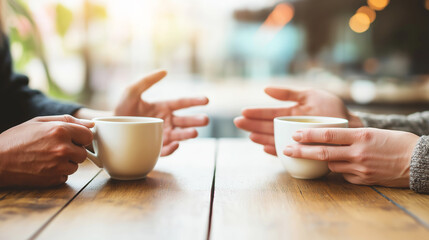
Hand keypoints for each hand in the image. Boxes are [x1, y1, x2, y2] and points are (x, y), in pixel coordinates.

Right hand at [0, 115, 93, 187]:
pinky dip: (58, 172)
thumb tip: (91, 124)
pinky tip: (43, 166)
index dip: (80, 137)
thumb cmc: (17, 139)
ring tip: (47, 157)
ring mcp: (59, 166)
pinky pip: (65, 176)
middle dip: (73, 150)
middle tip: (55, 148)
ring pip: (76, 165)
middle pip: (84, 152)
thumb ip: (67, 120)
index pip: (88, 135)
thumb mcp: (39, 122)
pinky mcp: (54, 179)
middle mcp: (63, 149)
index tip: (72, 138)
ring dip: (66, 162)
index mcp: (61, 130)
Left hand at [114, 70, 208, 155]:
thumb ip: (147, 80)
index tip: (206, 100)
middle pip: (185, 121)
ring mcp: (162, 134)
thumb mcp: (132, 90)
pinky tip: (176, 144)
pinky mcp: (156, 147)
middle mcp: (166, 121)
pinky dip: (172, 148)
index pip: (183, 103)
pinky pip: (166, 149)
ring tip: (195, 133)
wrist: (109, 126)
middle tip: (206, 120)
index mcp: (164, 107)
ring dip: (187, 134)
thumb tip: (165, 71)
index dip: (195, 101)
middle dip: (196, 121)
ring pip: (179, 135)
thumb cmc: (122, 107)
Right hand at [234, 87, 361, 155]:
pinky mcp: (302, 149)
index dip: (256, 113)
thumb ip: (287, 93)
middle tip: (238, 123)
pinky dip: (275, 150)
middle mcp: (290, 127)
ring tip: (250, 136)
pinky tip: (265, 148)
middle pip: (267, 126)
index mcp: (291, 113)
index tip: (243, 112)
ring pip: (273, 138)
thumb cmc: (330, 107)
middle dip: (252, 125)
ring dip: (261, 137)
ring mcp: (295, 138)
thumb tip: (264, 89)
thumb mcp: (309, 94)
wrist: (349, 123)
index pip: (269, 113)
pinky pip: (285, 151)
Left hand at [283, 128, 418, 186]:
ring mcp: (360, 168)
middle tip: (286, 149)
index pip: (329, 135)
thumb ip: (351, 136)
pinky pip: (343, 175)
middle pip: (323, 152)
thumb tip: (328, 138)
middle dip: (301, 151)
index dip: (309, 135)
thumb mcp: (372, 132)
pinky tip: (343, 166)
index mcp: (361, 136)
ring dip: (321, 160)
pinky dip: (339, 170)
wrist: (418, 161)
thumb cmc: (396, 142)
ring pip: (331, 165)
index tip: (294, 133)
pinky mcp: (363, 180)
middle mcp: (358, 152)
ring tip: (311, 155)